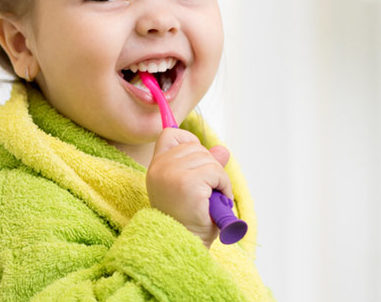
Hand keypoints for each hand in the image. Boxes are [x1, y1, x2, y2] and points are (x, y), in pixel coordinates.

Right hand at [145, 128, 232, 247]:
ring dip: (219, 179)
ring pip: (210, 160)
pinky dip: (224, 187)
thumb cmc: (188, 221)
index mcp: (156, 167)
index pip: (170, 134)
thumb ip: (206, 165)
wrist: (184, 247)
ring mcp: (172, 173)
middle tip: (208, 192)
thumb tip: (222, 149)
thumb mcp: (196, 188)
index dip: (188, 141)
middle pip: (196, 147)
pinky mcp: (187, 182)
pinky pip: (216, 172)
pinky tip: (216, 202)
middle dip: (210, 167)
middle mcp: (160, 167)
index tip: (198, 162)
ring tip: (211, 199)